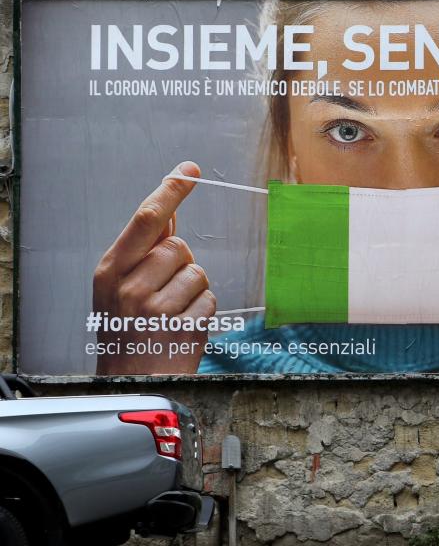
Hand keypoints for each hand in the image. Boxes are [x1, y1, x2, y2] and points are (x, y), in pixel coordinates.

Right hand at [93, 162, 213, 373]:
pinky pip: (210, 300)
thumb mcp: (119, 289)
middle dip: (179, 266)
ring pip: (198, 273)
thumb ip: (143, 251)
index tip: (188, 170)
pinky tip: (181, 329)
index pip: (146, 219)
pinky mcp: (183, 329)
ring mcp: (156, 310)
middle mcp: (129, 288)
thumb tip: (167, 211)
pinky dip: (202, 313)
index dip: (170, 191)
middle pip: (179, 247)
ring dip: (192, 291)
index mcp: (110, 272)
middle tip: (161, 294)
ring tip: (170, 314)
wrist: (129, 386)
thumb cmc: (125, 333)